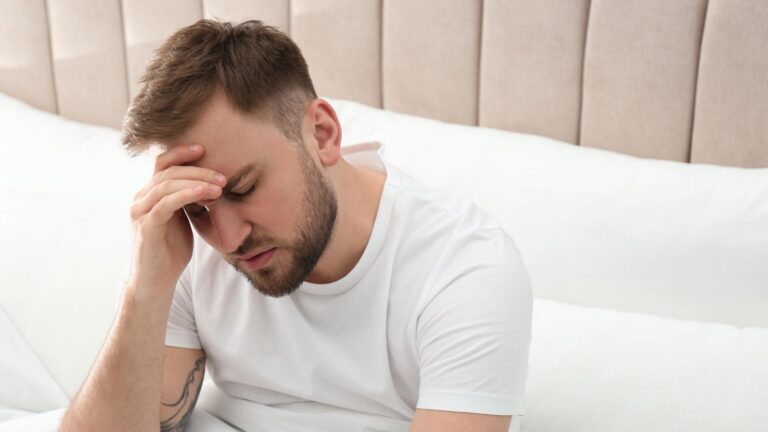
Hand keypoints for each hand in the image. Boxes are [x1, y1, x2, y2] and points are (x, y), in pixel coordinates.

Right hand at [127, 145, 225, 300]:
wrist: (156, 281)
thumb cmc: (171, 251)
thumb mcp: (182, 220)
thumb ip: (188, 201)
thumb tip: (211, 185)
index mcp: (149, 195)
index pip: (161, 163)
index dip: (180, 152)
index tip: (204, 148)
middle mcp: (140, 199)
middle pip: (168, 171)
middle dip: (198, 170)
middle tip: (223, 177)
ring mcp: (140, 211)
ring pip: (166, 184)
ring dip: (197, 181)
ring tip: (220, 187)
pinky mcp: (146, 226)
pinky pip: (166, 203)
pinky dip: (187, 194)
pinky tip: (206, 194)